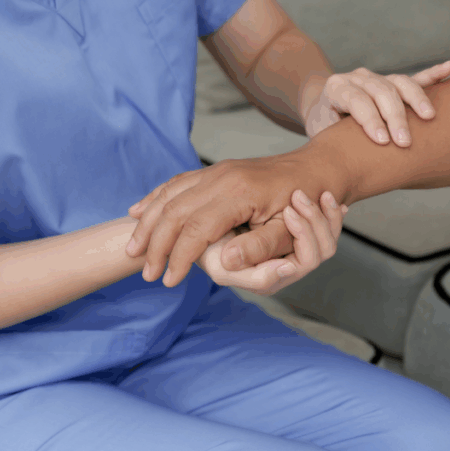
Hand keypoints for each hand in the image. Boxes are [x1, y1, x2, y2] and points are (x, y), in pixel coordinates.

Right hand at [126, 145, 349, 286]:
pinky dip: (154, 199)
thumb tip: (228, 263)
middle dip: (154, 243)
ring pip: (168, 195)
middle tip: (145, 272)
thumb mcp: (289, 231)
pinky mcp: (214, 171)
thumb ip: (260, 247)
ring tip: (133, 249)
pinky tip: (137, 211)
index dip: (178, 257)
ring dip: (147, 222)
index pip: (195, 229)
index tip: (168, 281)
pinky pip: (175, 183)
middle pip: (173, 211)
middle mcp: (220, 178)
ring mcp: (215, 171)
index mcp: (237, 194)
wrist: (316, 169)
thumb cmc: (305, 203)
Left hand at [304, 61, 449, 145]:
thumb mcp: (320, 133)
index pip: (356, 99)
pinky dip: (432, 74)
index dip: (370, 119)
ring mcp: (377, 78)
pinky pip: (415, 78)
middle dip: (395, 116)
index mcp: (336, 88)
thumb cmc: (322, 128)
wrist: (322, 109)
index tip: (382, 141)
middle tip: (404, 141)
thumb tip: (343, 165)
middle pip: (381, 91)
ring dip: (416, 99)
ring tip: (429, 116)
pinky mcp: (392, 83)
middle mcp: (357, 78)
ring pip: (400, 83)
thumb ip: (332, 141)